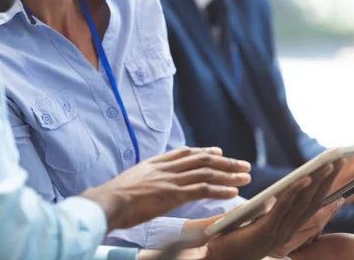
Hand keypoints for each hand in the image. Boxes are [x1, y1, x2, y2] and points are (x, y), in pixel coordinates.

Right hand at [81, 147, 250, 231]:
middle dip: (225, 161)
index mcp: (155, 163)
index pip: (184, 153)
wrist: (108, 201)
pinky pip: (202, 189)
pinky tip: (232, 191)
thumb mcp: (131, 180)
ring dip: (229, 174)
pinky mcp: (173, 194)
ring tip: (245, 176)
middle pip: (201, 159)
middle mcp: (165, 168)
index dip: (203, 151)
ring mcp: (170, 180)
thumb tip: (148, 185)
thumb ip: (145, 179)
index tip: (217, 151)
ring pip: (206, 172)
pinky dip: (220, 189)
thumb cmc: (114, 197)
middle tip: (242, 164)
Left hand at [206, 160, 342, 259]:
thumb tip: (279, 192)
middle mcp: (287, 232)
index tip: (333, 167)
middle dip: (326, 180)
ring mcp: (279, 233)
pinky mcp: (266, 231)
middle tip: (339, 159)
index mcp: (286, 228)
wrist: (214, 254)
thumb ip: (268, 208)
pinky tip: (304, 178)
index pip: (310, 205)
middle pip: (312, 202)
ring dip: (316, 182)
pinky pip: (284, 207)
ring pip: (302, 203)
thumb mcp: (255, 219)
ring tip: (327, 164)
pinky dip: (295, 192)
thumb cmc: (231, 235)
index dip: (323, 187)